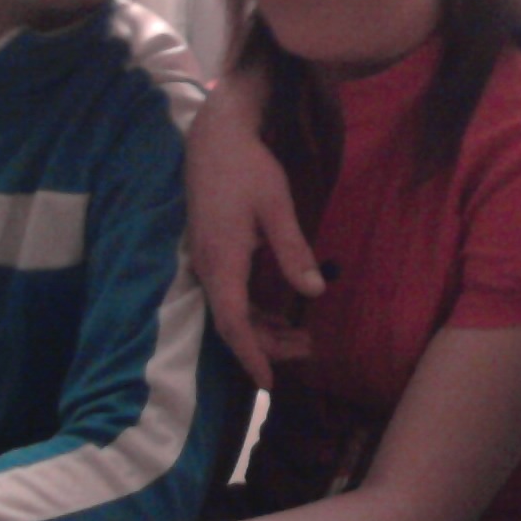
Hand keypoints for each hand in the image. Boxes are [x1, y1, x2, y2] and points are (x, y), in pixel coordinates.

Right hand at [186, 74, 321, 387]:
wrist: (215, 138)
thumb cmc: (247, 167)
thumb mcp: (276, 207)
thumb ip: (293, 250)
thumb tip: (314, 292)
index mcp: (221, 260)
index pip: (232, 322)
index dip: (251, 355)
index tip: (269, 383)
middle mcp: (208, 268)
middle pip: (234, 324)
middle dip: (269, 345)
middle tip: (310, 352)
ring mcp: (207, 262)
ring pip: (232, 312)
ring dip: (264, 329)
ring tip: (304, 340)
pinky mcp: (212, 253)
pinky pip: (231, 295)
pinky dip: (255, 311)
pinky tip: (282, 315)